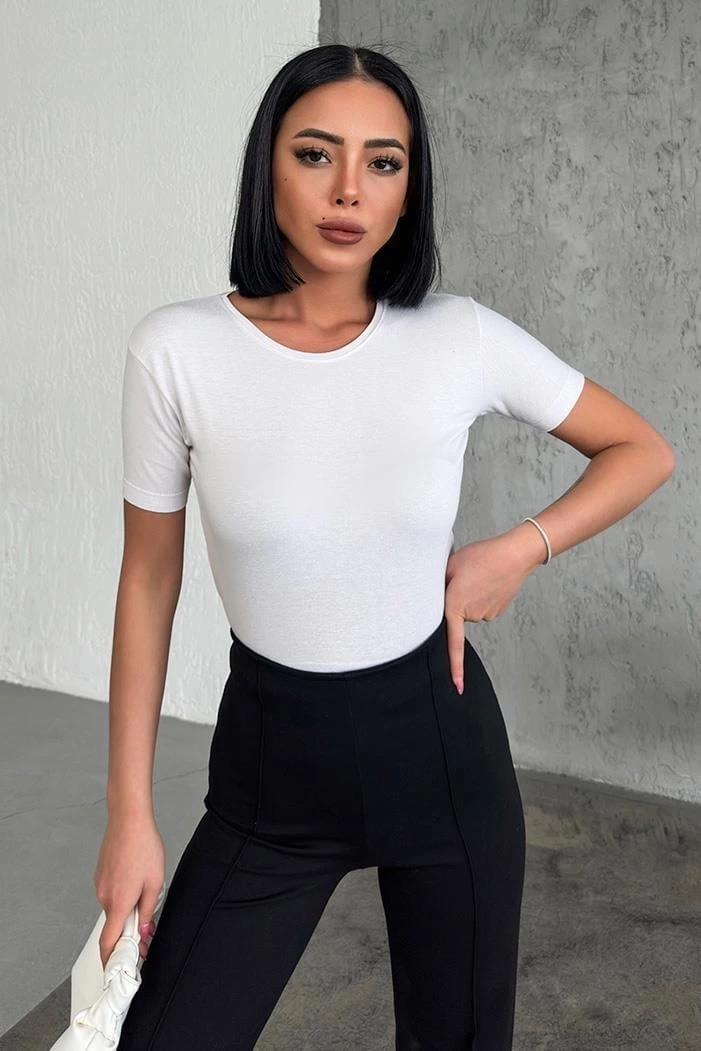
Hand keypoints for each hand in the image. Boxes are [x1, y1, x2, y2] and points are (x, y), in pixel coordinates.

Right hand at [94, 812, 165, 968]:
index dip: (111, 960)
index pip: (108, 942)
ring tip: (146, 888)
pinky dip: (122, 895)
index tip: (120, 969)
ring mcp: (100, 885)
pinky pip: (111, 893)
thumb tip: (144, 932)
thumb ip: (148, 912)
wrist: (128, 820)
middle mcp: (104, 897)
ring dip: (128, 909)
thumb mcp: (155, 883)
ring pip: (114, 907)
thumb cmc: (144, 847)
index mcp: (119, 903)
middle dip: (129, 930)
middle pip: (114, 925)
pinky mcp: (100, 875)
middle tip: (148, 925)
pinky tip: (136, 878)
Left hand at [444, 533, 536, 694]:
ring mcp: (486, 614)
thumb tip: (433, 598)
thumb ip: (438, 583)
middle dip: (456, 600)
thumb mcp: (451, 565)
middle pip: (456, 615)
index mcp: (455, 605)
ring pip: (470, 610)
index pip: (453, 642)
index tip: (458, 687)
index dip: (454, 666)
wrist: (515, 555)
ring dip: (470, 596)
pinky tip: (488, 581)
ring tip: (477, 576)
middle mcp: (471, 615)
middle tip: (463, 577)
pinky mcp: (497, 611)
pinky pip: (482, 607)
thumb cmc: (481, 556)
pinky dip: (482, 596)